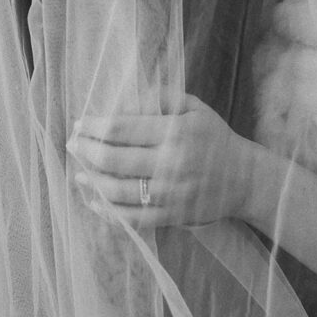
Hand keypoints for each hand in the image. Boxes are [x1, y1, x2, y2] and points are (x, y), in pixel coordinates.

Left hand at [68, 95, 252, 227]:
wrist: (243, 178)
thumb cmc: (215, 137)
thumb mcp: (195, 107)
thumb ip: (162, 98)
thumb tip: (126, 101)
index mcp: (175, 132)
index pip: (122, 129)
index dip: (94, 126)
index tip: (79, 122)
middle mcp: (170, 163)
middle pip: (114, 160)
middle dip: (86, 151)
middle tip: (72, 144)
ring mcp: (169, 194)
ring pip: (118, 191)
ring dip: (92, 182)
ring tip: (78, 173)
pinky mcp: (170, 216)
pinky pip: (131, 218)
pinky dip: (108, 212)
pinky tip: (95, 202)